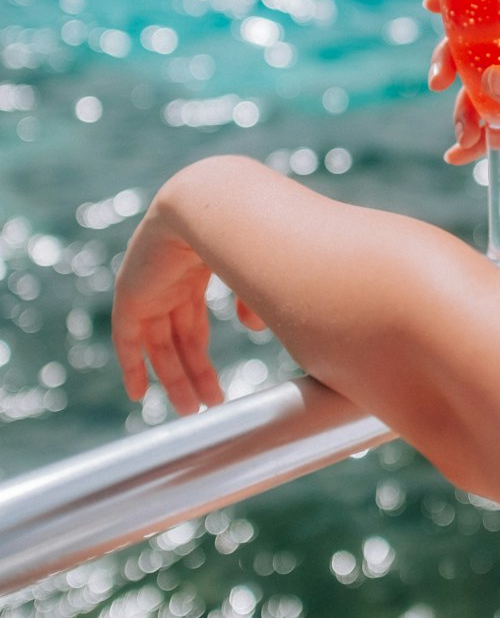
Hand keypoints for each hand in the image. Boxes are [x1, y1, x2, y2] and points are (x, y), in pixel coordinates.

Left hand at [112, 193, 264, 415]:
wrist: (211, 206)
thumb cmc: (243, 232)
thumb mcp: (256, 274)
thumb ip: (255, 300)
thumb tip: (256, 328)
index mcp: (196, 269)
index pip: (193, 320)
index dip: (199, 353)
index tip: (214, 383)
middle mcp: (168, 279)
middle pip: (178, 336)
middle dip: (193, 372)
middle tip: (205, 405)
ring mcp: (148, 285)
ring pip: (158, 343)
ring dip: (173, 377)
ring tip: (188, 411)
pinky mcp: (130, 294)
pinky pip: (126, 338)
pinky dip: (132, 365)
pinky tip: (138, 394)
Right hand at [426, 0, 499, 178]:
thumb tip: (489, 82)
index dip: (468, 1)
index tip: (433, 6)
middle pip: (492, 44)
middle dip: (459, 65)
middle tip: (438, 86)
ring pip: (496, 84)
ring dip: (472, 110)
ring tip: (462, 144)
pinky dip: (490, 131)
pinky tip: (467, 154)